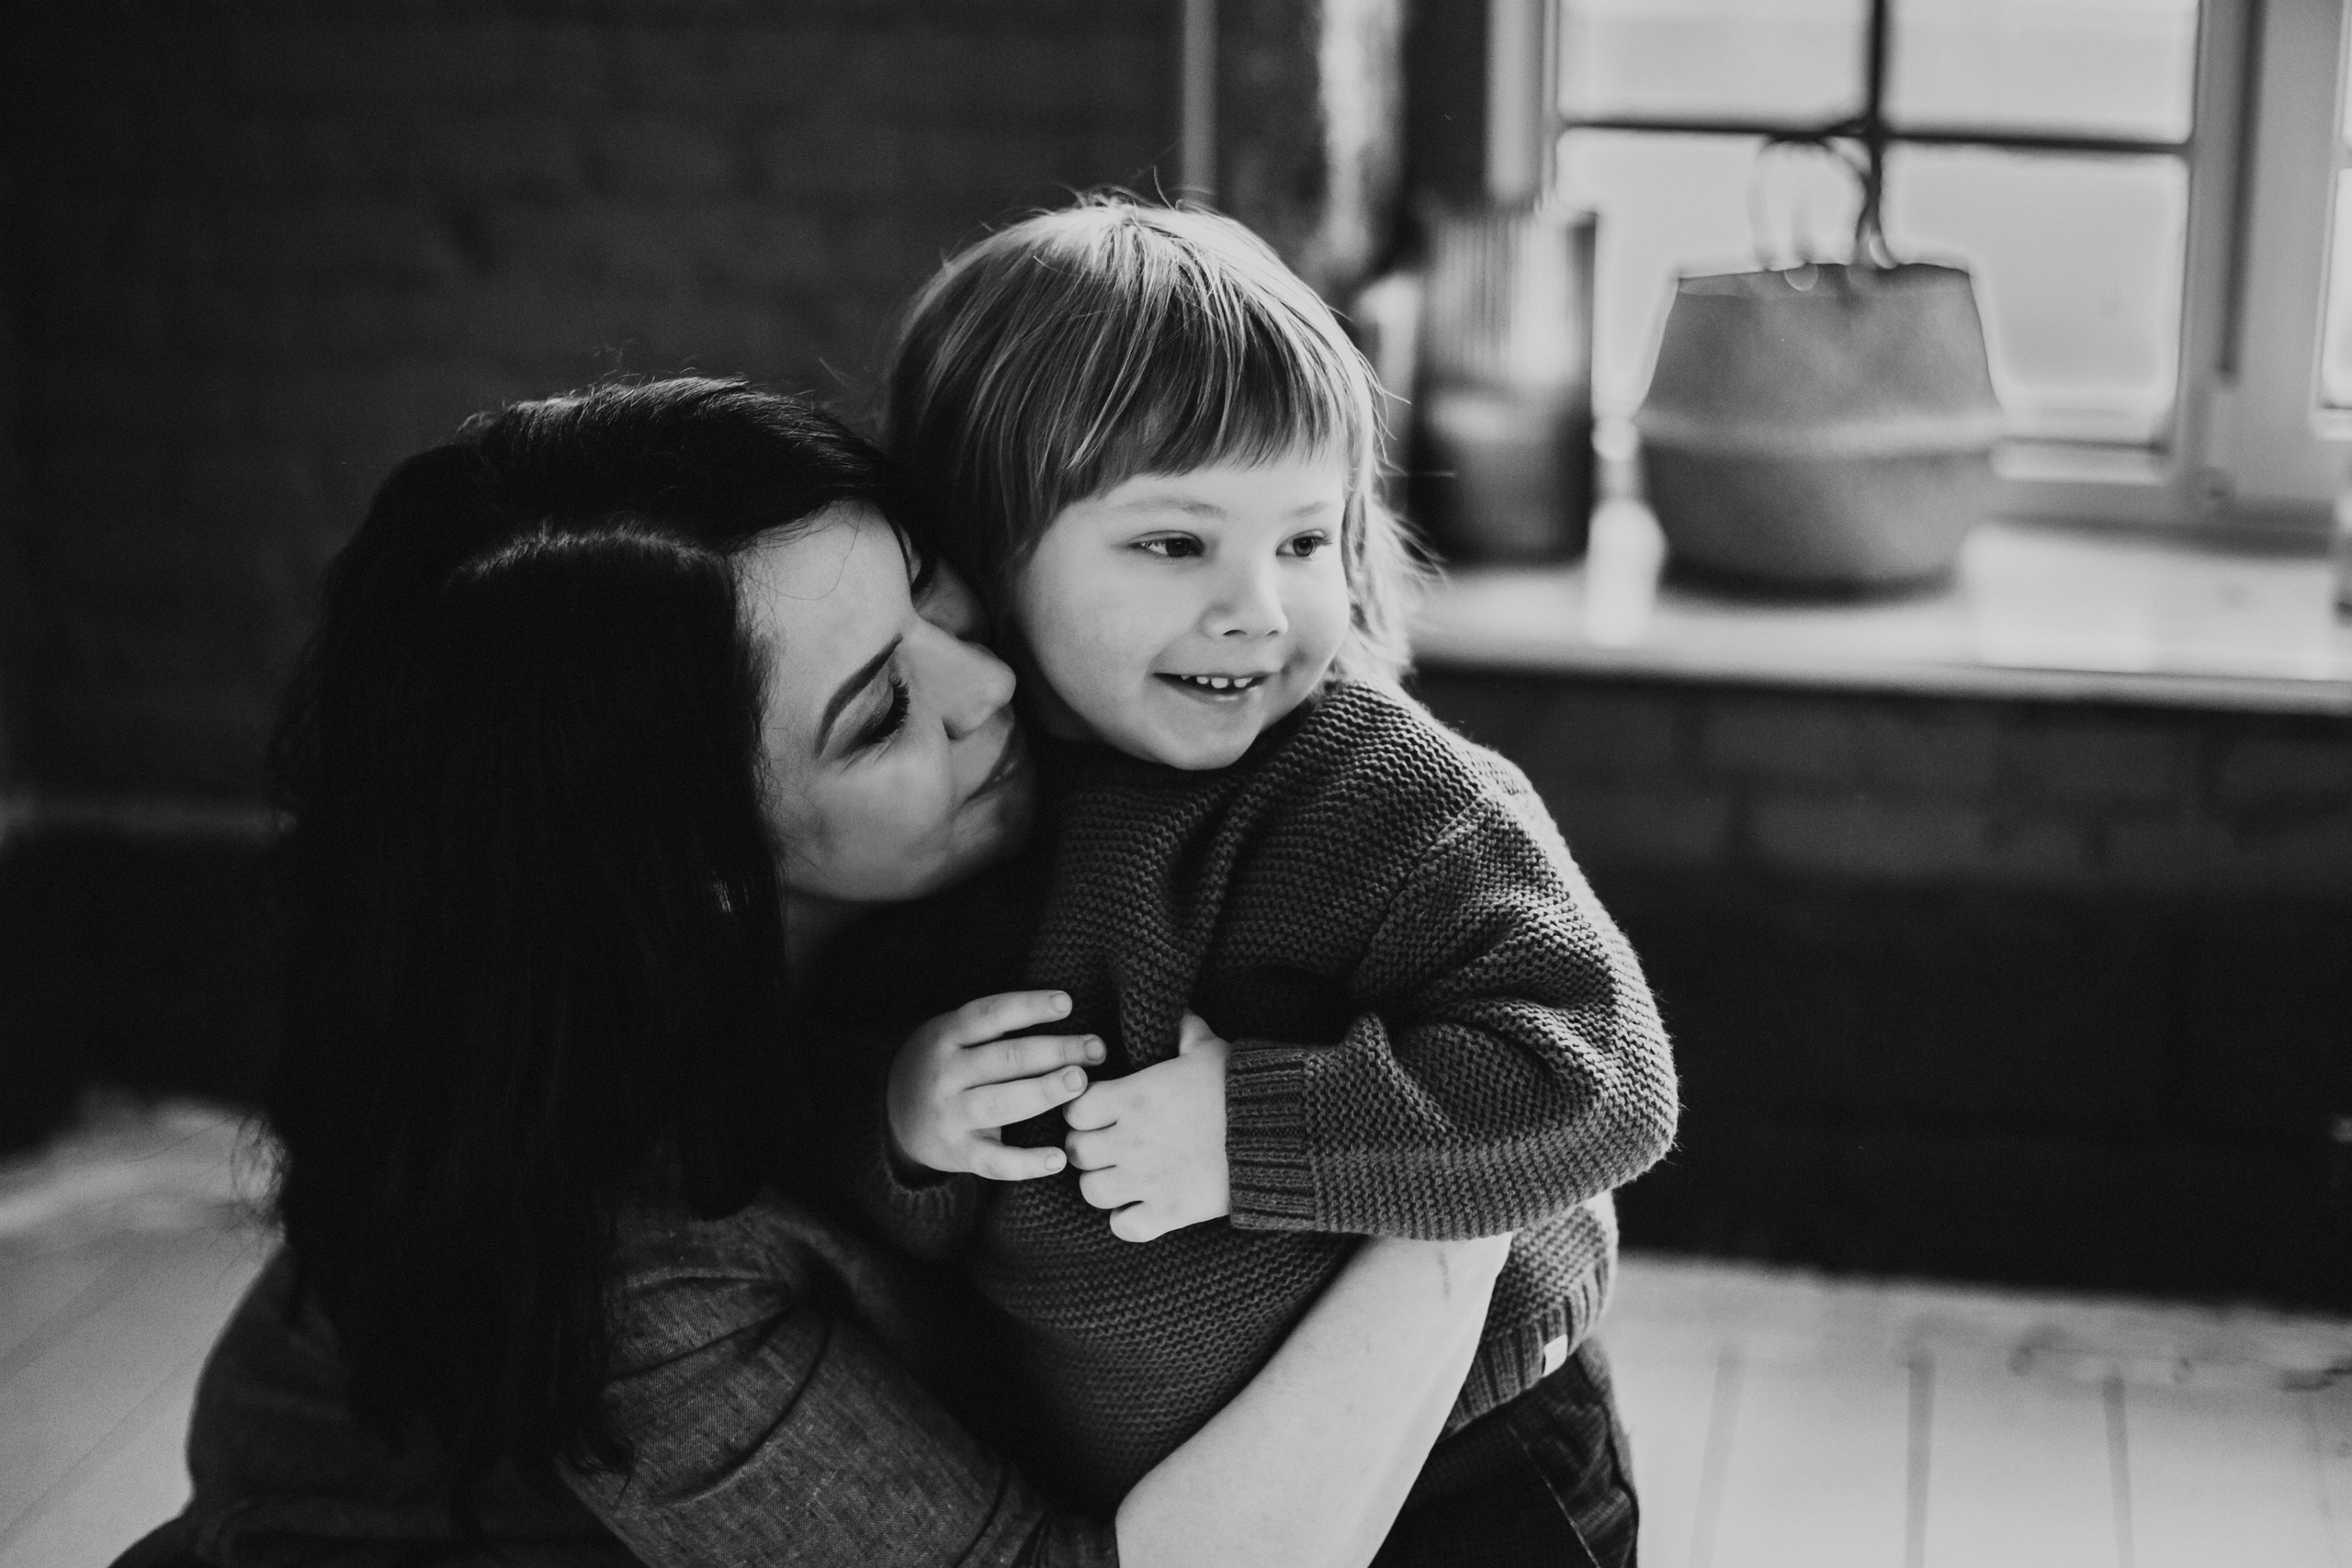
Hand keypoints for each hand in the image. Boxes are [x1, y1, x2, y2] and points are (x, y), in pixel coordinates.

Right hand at [888, 991, 1104, 1180]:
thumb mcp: (952, 1034)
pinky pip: (995, 1161)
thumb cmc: (944, 1066)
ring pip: (1001, 1103)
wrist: (893, 1117)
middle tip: (1095, 1048)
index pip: (990, 1015)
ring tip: (1079, 1082)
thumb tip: (1065, 1008)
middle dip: (1054, 1052)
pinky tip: (1058, 1157)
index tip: (1067, 1003)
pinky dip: (1026, 1163)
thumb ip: (993, 1025)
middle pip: (1005, 1059)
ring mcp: (951, 1115)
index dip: (1028, 1007)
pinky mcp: (959, 1153)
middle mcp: (946, 1074)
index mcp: (946, 1036)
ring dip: (1043, 1092)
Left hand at [1063, 1011, 1231, 1242]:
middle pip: (1076, 1151)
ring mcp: (1147, 1181)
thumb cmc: (1241, 1087)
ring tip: (1119, 1176)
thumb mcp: (1210, 1049)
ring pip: (1091, 1191)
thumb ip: (1184, 1029)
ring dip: (1101, 1183)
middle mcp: (1131, 1141)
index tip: (1099, 1110)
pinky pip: (1124, 1227)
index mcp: (1134, 1097)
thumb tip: (1177, 1009)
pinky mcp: (1168, 1213)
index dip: (1082, 1109)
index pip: (1075, 1108)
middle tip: (1105, 1144)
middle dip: (1086, 1147)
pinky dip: (1126, 1221)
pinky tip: (1140, 1207)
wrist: (1279, 1135)